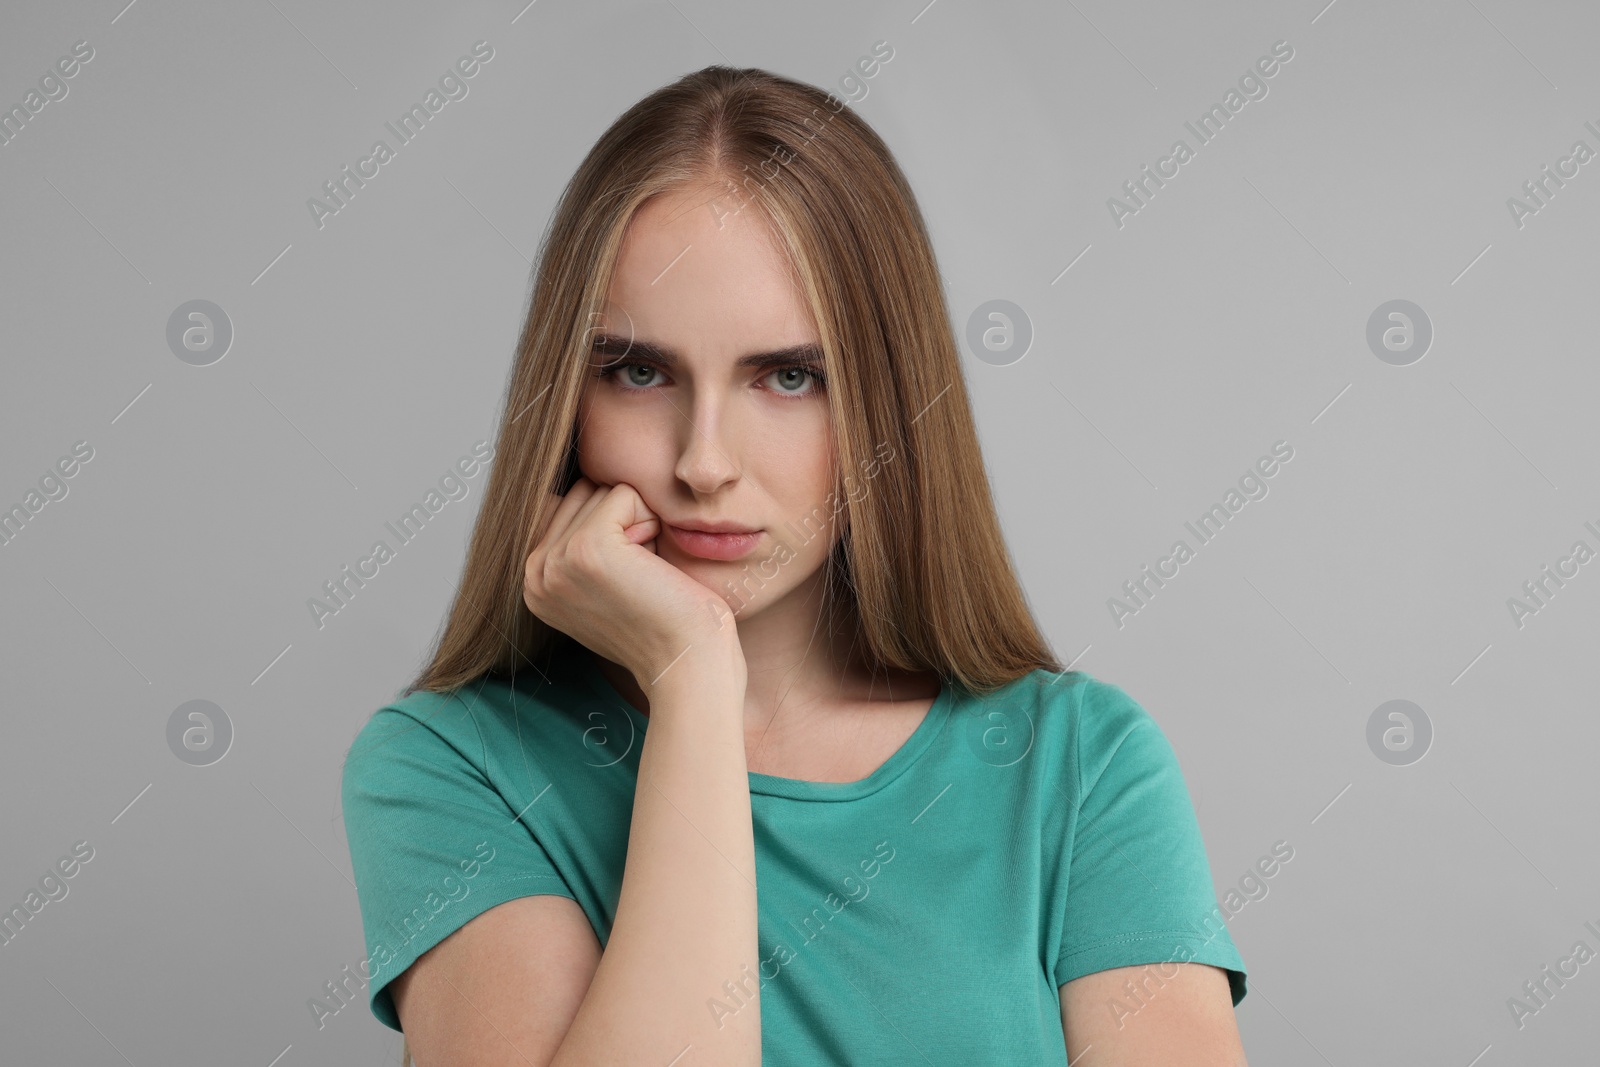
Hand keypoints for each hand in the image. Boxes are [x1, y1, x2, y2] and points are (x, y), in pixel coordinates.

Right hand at [524, 477, 741, 686]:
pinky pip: (624, 494)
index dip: (615, 530)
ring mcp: (556, 560)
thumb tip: (584, 486)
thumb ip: (582, 541)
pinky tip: (654, 563)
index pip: (570, 506)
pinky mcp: (587, 547)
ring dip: (640, 521)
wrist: (687, 660)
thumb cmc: (665, 621)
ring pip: (604, 491)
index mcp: (535, 580)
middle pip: (585, 493)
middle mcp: (535, 572)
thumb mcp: (608, 582)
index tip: (629, 580)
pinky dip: (651, 520)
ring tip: (645, 572)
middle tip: (641, 574)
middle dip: (625, 521)